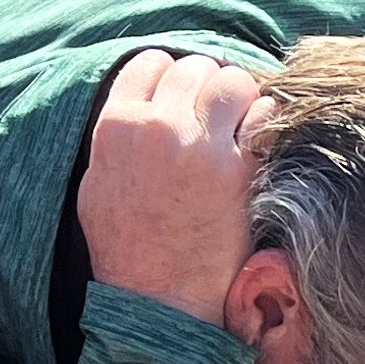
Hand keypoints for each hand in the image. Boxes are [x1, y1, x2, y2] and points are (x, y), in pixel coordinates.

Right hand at [77, 47, 269, 318]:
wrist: (160, 300)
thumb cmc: (126, 250)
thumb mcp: (97, 185)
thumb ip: (115, 136)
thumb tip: (139, 106)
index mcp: (117, 126)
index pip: (151, 63)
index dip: (170, 77)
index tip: (181, 99)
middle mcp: (158, 127)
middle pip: (195, 67)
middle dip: (206, 87)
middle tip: (214, 117)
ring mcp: (202, 146)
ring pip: (232, 80)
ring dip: (239, 98)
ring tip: (238, 125)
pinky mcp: (240, 169)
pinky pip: (265, 114)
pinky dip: (267, 121)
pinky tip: (259, 143)